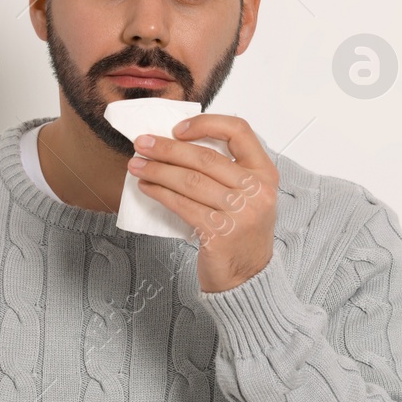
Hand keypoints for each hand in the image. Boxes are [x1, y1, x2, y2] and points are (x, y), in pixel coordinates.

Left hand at [129, 113, 278, 292]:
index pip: (239, 131)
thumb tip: (177, 144)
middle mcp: (256, 190)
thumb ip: (226, 170)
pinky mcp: (220, 233)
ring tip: (137, 165)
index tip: (178, 129)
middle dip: (167, 148)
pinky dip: (160, 193)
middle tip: (143, 144)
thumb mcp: (246, 195)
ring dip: (157, 170)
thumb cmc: (241, 233)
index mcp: (265, 173)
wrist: (247, 277)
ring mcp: (240, 213)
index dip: (205, 124)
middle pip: (205, 157)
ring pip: (190, 180)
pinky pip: (182, 205)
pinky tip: (147, 188)